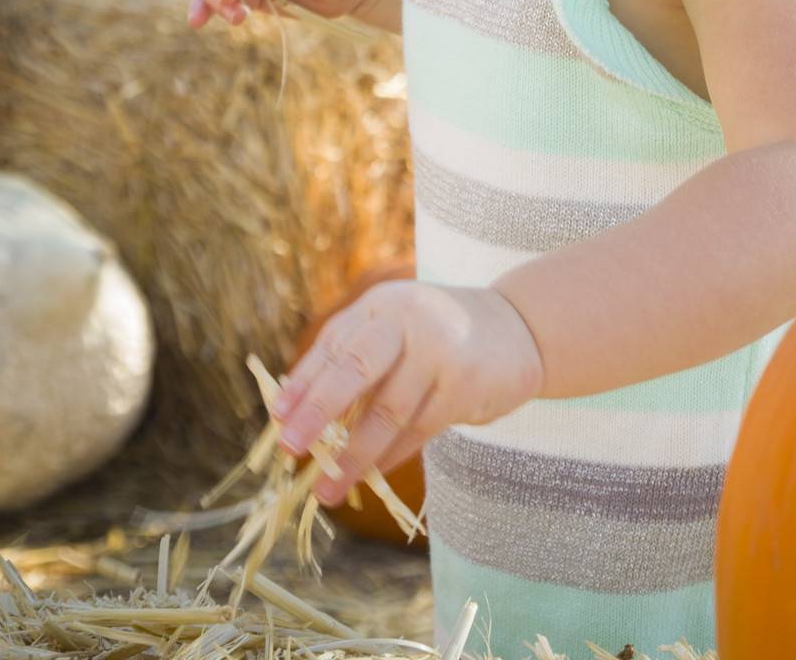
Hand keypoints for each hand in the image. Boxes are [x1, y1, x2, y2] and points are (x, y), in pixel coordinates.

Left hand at [272, 280, 543, 504]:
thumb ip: (351, 361)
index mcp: (381, 306)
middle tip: (290, 448)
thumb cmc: (437, 337)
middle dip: (318, 410)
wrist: (518, 327)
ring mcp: (440, 350)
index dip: (303, 384)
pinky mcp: (466, 384)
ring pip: (388, 410)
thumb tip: (294, 416)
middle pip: (356, 366)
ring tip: (325, 490)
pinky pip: (420, 429)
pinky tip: (372, 474)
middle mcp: (408, 319)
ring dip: (354, 456)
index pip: (333, 346)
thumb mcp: (394, 332)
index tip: (276, 421)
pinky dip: (392, 456)